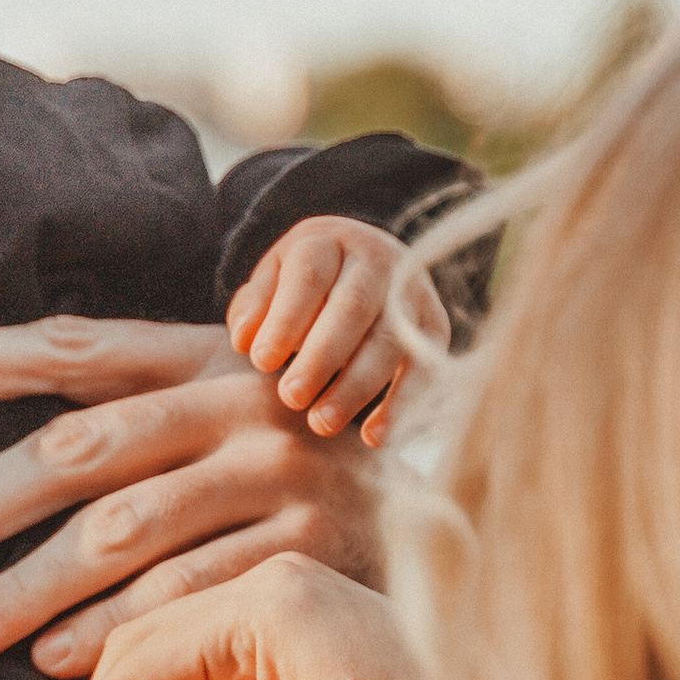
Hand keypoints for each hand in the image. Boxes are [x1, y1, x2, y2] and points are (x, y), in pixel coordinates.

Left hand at [0, 315, 384, 679]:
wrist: (451, 508)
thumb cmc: (301, 462)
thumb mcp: (234, 404)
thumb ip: (142, 405)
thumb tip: (11, 439)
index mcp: (207, 357)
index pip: (78, 348)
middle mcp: (240, 404)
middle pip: (83, 450)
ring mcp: (278, 477)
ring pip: (125, 535)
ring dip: (28, 591)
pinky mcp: (309, 551)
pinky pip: (189, 598)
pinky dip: (116, 634)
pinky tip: (54, 665)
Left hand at [223, 216, 448, 444]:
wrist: (366, 263)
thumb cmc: (305, 284)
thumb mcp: (273, 279)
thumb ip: (255, 306)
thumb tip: (244, 340)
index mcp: (328, 242)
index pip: (308, 276)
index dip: (285, 318)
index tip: (260, 361)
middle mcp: (377, 261)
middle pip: (352, 307)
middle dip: (322, 356)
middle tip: (291, 398)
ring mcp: (411, 293)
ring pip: (389, 339)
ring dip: (356, 386)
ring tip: (322, 423)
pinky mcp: (435, 327)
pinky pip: (425, 367)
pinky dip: (401, 405)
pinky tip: (372, 437)